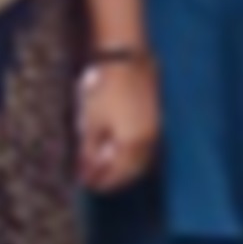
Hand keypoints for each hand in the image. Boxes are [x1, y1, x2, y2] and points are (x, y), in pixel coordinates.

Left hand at [76, 53, 162, 191]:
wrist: (125, 58)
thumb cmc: (105, 89)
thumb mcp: (90, 122)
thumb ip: (89, 152)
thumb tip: (85, 174)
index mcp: (132, 144)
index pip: (119, 174)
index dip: (103, 182)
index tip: (88, 185)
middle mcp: (149, 140)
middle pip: (133, 170)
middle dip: (115, 178)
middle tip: (96, 179)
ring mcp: (156, 128)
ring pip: (142, 158)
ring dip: (126, 167)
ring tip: (107, 165)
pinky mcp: (156, 117)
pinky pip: (147, 146)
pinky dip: (133, 153)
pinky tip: (120, 148)